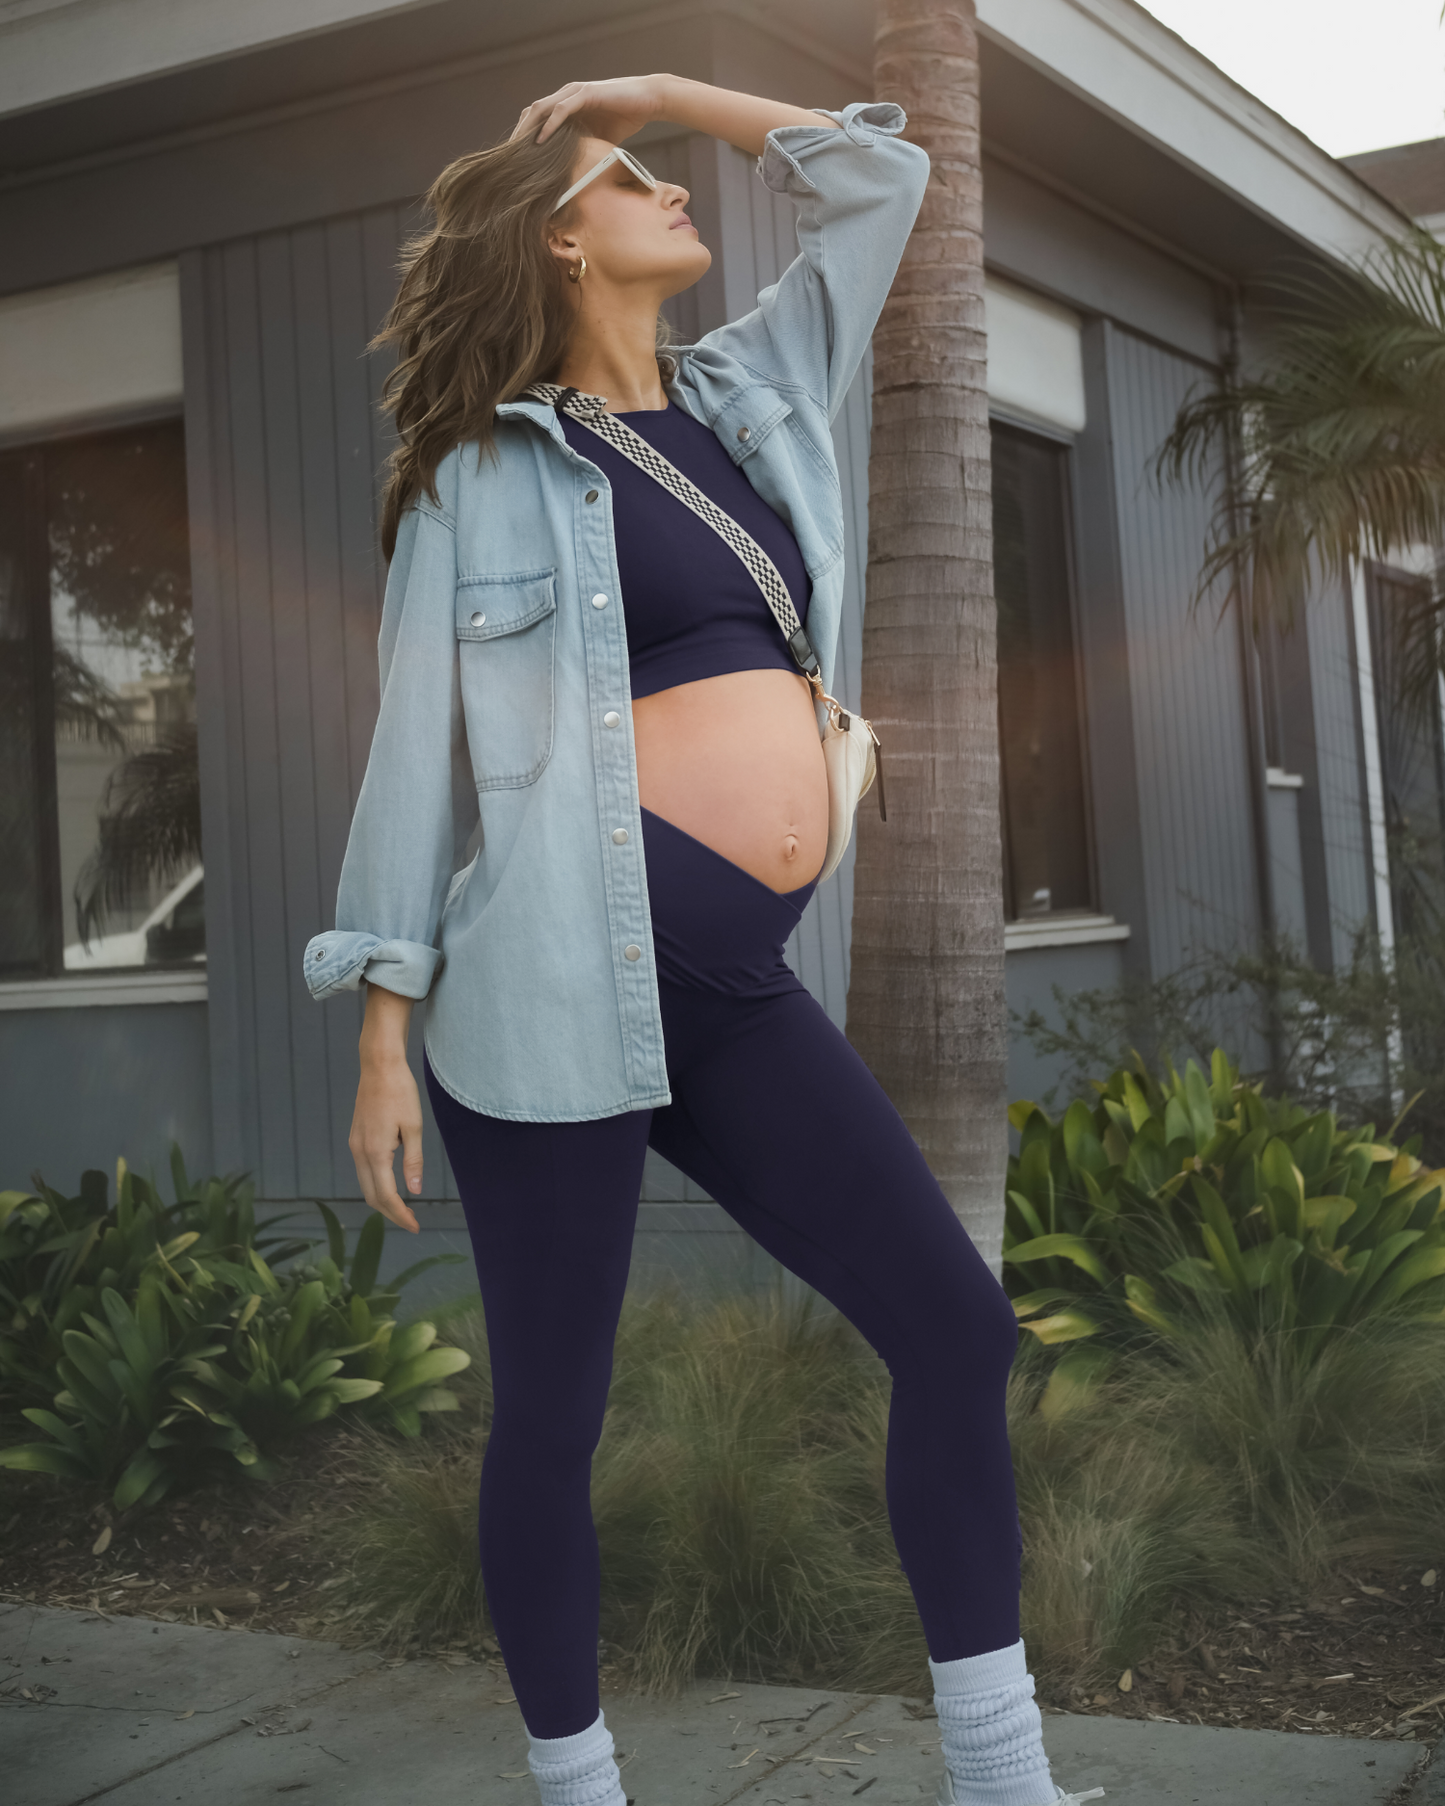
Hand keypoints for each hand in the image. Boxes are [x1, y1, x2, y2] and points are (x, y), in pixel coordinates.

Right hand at [348, 1052, 422, 1233]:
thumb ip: (413, 1161)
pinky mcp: (356, 1138)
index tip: (415, 1226)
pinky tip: (391, 1186)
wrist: (379, 1067)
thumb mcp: (413, 1127)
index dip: (400, 1215)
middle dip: (391, 1213)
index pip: (386, 1195)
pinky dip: (376, 1185)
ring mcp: (355, 1145)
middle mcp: (360, 1152)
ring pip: (365, 1184)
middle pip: (371, 1196)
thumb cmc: (400, 1092)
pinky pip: (364, 1171)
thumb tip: (414, 1191)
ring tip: (404, 1209)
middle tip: (411, 1222)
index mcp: (376, 1152)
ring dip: (382, 1200)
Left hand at [510, 75, 668, 146]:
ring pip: (541, 109)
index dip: (525, 137)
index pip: (537, 119)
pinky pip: (560, 110)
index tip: (517, 159)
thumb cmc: (627, 117)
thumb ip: (584, 146)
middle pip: (532, 113)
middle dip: (519, 135)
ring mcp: (574, 93)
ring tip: (518, 151)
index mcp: (567, 105)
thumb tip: (576, 173)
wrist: (649, 100)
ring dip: (528, 129)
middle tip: (509, 158)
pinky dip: (549, 125)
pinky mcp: (585, 94)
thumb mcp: (599, 138)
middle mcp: (566, 95)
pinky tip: (541, 140)